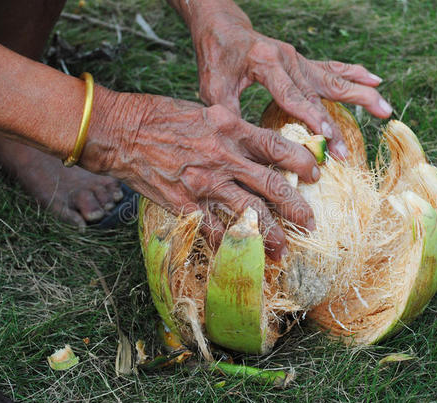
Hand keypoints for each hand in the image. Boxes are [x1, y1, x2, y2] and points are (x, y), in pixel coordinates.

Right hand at [84, 88, 319, 259]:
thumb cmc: (161, 116)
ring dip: (271, 233)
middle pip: (270, 185)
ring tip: (285, 249)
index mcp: (230, 128)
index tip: (315, 174)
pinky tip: (242, 256)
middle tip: (311, 223)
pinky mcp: (184, 203)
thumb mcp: (205, 113)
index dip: (300, 162)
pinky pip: (213, 229)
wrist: (121, 131)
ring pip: (248, 212)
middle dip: (296, 206)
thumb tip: (257, 146)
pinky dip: (229, 244)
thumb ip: (233, 130)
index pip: (277, 147)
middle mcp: (223, 157)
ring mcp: (204, 182)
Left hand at [189, 6, 392, 157]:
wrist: (222, 28)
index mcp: (266, 63)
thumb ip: (229, 114)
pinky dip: (354, 74)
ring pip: (333, 79)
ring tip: (385, 109)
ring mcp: (298, 59)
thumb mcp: (213, 88)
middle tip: (347, 150)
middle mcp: (288, 58)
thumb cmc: (216, 59)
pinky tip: (375, 81)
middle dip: (335, 124)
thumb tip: (241, 145)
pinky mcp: (302, 61)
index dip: (310, 117)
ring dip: (360, 95)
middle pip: (318, 92)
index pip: (291, 95)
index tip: (326, 137)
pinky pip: (332, 69)